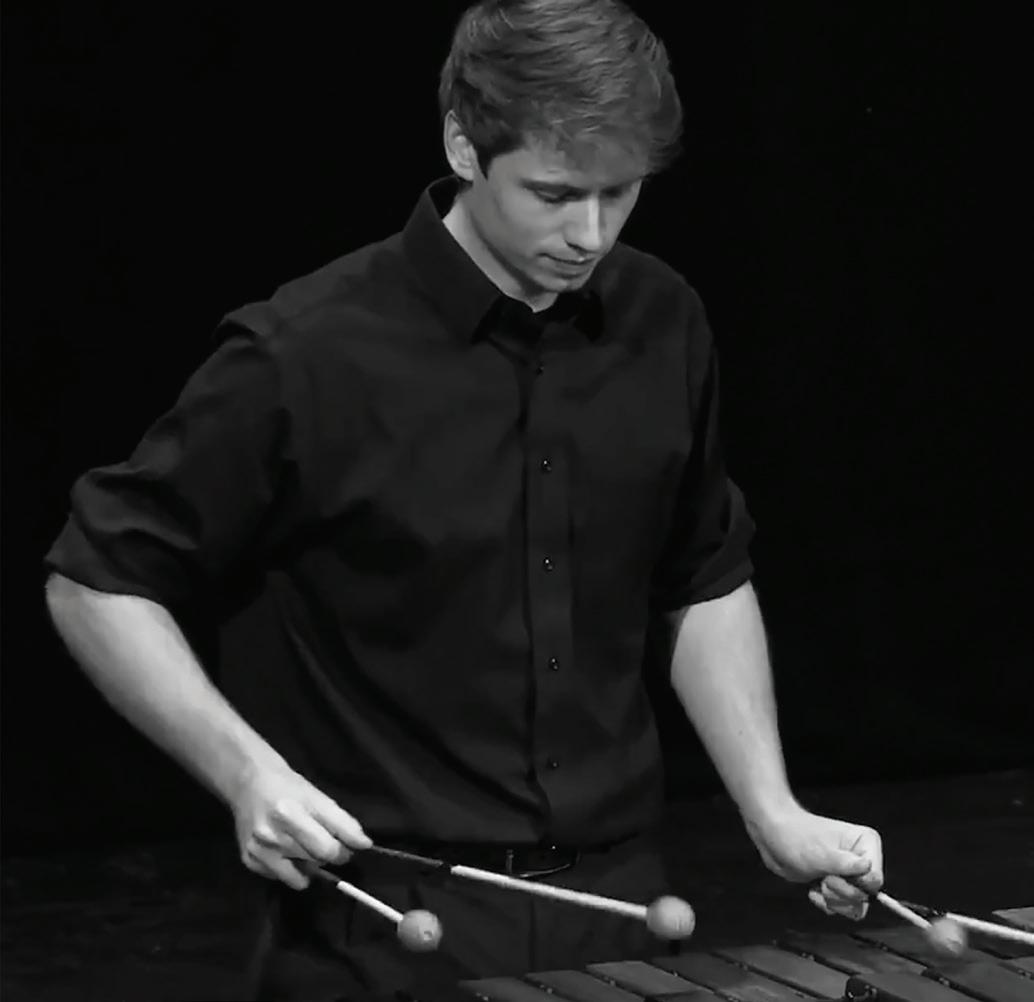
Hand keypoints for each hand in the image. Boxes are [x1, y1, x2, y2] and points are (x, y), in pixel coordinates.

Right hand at [230, 757, 371, 889]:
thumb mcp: (317, 796)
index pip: (330, 846)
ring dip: (311, 865)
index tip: (355, 846)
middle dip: (333, 855)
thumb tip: (364, 844)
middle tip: (331, 845)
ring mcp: (259, 849)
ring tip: (306, 847)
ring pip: (302, 875)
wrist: (248, 781)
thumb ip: (341, 821)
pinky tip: (285, 851)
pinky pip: (281, 878)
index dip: (348, 848)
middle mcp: (274, 832)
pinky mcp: (249, 860)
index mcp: (293, 811)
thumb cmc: (288, 786)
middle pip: (319, 859)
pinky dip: (290, 869)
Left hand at [745, 804, 883, 919]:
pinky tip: (813, 889)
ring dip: (834, 901)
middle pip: (866, 896)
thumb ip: (846, 866)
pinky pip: (840, 907)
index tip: (835, 875)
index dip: (857, 885)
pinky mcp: (836, 885)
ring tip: (819, 884)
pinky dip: (825, 903)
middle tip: (825, 880)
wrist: (773, 837)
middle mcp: (862, 859)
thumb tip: (869, 869)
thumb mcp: (821, 854)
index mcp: (866, 843)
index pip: (875, 879)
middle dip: (842, 894)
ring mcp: (849, 873)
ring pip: (855, 906)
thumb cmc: (796, 837)